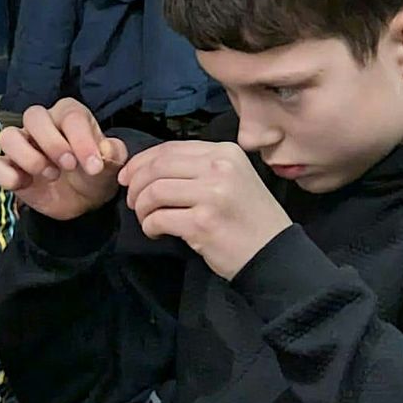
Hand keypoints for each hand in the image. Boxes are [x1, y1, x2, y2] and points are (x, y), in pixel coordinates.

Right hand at [0, 99, 127, 220]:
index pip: (69, 115)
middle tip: (69, 166)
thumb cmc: (95, 174)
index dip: (81, 139)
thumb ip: (113, 153)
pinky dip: (5, 175)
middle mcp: (41, 125)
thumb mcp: (112, 164)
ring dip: (28, 157)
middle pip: (33, 116)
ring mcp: (21, 145)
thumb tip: (104, 149)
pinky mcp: (7, 168)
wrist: (83, 201)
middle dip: (52, 143)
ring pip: (7, 136)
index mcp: (69, 116)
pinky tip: (25, 185)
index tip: (94, 166)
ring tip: (50, 175)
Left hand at [119, 140, 291, 280]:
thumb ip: (198, 167)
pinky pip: (159, 219)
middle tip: (132, 202)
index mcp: (224, 152)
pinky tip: (157, 233)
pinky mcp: (203, 223)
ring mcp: (212, 195)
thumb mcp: (232, 179)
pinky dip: (150, 227)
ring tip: (147, 220)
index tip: (127, 177)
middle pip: (157, 167)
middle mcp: (219, 168)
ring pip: (154, 191)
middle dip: (136, 185)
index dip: (141, 162)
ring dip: (141, 208)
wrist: (275, 254)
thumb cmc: (249, 219)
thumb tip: (148, 167)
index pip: (169, 148)